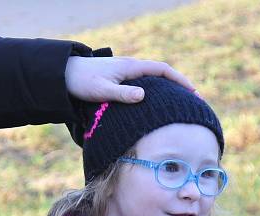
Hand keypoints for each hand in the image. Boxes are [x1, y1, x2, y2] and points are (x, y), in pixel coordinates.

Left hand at [65, 56, 194, 102]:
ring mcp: (126, 72)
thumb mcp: (103, 90)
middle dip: (179, 85)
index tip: (193, 92)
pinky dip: (157, 90)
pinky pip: (145, 83)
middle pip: (162, 74)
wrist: (65, 75)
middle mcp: (131, 67)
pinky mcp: (120, 78)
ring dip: (169, 88)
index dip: (180, 80)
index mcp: (131, 67)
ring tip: (181, 103)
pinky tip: (158, 103)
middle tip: (194, 100)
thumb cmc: (82, 83)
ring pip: (154, 79)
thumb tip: (143, 96)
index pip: (162, 70)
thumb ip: (122, 94)